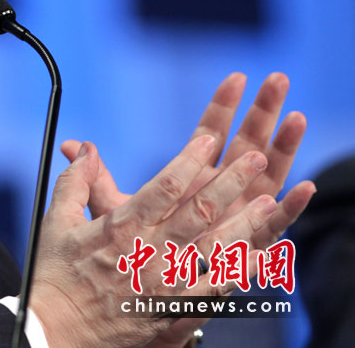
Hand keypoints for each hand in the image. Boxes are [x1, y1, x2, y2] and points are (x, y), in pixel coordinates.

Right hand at [29, 73, 315, 347]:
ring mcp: (165, 283)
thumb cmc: (55, 276)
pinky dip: (240, 273)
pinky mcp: (172, 310)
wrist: (57, 333)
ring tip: (269, 201)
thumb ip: (75, 181)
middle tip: (254, 158)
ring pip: (215, 248)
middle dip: (229, 182)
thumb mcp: (57, 222)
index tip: (210, 139)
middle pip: (198, 211)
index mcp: (121, 226)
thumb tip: (84, 148)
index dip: (189, 160)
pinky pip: (215, 291)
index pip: (164, 186)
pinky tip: (262, 257)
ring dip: (245, 223)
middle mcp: (149, 251)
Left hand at [59, 72, 313, 250]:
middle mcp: (219, 196)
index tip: (236, 76)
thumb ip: (96, 180)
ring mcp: (235, 220)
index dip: (222, 106)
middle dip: (262, 114)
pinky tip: (304, 188)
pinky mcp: (245, 251)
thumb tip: (71, 146)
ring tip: (297, 117)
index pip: (209, 136)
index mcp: (190, 183)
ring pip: (265, 180)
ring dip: (284, 149)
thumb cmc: (130, 254)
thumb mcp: (114, 213)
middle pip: (244, 147)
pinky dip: (289, 211)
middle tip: (278, 79)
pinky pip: (273, 231)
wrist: (140, 299)